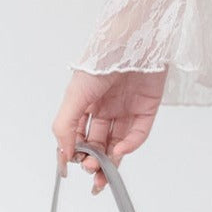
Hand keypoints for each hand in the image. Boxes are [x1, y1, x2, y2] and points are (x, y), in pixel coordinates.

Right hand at [51, 66, 167, 195]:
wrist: (132, 39)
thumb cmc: (101, 60)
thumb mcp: (74, 94)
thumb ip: (65, 126)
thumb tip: (64, 154)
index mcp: (87, 103)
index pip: (79, 136)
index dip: (75, 153)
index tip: (70, 168)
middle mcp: (107, 107)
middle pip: (99, 143)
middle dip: (92, 161)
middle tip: (90, 169)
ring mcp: (128, 108)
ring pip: (118, 143)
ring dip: (110, 160)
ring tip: (101, 172)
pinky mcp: (147, 106)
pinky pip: (139, 132)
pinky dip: (130, 145)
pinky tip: (119, 151)